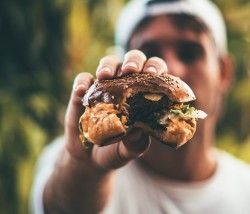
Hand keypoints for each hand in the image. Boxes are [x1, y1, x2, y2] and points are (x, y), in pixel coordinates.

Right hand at [65, 50, 167, 169]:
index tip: (151, 73)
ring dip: (108, 65)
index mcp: (144, 94)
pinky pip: (83, 80)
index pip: (154, 74)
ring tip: (105, 75)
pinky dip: (82, 82)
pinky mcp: (84, 92)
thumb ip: (136, 143)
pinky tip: (82, 90)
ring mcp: (105, 86)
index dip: (155, 68)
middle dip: (133, 60)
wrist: (90, 158)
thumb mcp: (130, 149)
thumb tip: (138, 130)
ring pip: (109, 63)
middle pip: (133, 60)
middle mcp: (126, 85)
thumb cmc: (118, 149)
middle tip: (130, 70)